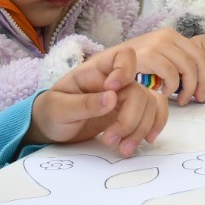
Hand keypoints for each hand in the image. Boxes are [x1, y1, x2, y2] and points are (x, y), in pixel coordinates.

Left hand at [29, 46, 168, 155]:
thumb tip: (113, 97)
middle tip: (109, 140)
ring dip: (140, 129)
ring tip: (123, 149)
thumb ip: (85, 103)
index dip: (125, 71)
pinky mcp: (129, 112)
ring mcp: (124, 97)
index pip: (123, 56)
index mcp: (95, 71)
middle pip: (139, 90)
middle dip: (129, 119)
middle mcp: (114, 81)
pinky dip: (153, 125)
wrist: (52, 128)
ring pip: (149, 104)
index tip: (114, 91)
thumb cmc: (52, 112)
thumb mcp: (60, 109)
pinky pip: (153, 112)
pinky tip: (146, 140)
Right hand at [107, 28, 204, 105]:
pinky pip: (171, 73)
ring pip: (188, 68)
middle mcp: (166, 35)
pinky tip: (163, 93)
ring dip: (188, 88)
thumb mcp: (159, 62)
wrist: (102, 67)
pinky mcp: (147, 54)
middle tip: (198, 99)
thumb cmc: (132, 69)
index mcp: (172, 36)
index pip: (201, 54)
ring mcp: (156, 43)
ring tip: (181, 100)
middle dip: (203, 83)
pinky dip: (171, 87)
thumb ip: (178, 67)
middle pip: (199, 60)